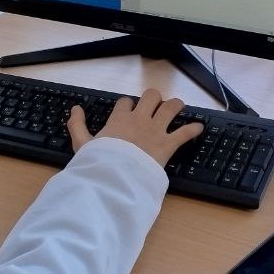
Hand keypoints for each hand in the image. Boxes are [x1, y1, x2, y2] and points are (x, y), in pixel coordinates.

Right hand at [67, 89, 203, 166]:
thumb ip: (77, 125)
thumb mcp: (81, 144)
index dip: (127, 105)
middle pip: (150, 97)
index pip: (125, 103)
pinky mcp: (168, 144)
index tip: (127, 110)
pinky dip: (193, 129)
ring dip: (175, 105)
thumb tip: (75, 109)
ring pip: (170, 107)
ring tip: (178, 106)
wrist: (116, 176)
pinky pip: (184, 133)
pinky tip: (199, 128)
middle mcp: (139, 119)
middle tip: (156, 104)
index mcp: (119, 119)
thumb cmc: (99, 161)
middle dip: (154, 99)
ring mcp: (155, 130)